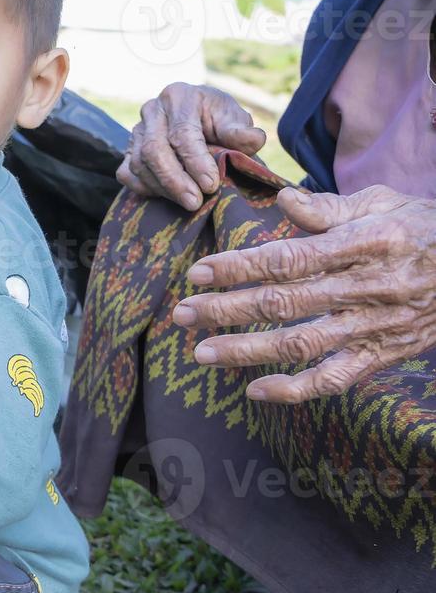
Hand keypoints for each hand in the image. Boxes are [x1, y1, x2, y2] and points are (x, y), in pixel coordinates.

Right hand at [118, 83, 267, 210]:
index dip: (196, 162)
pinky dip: (144, 188)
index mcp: (179, 96)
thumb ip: (241, 131)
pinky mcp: (127, 150)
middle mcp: (152, 110)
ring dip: (163, 188)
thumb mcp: (234, 119)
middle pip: (154, 149)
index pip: (182, 132)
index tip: (211, 185)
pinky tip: (167, 196)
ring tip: (188, 203)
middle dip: (174, 180)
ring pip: (139, 164)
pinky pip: (127, 173)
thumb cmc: (219, 121)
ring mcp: (136, 130)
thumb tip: (255, 140)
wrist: (199, 120)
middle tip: (195, 202)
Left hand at [172, 185, 435, 403]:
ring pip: (303, 344)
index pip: (290, 259)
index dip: (240, 268)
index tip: (199, 273)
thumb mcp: (384, 203)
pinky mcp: (385, 355)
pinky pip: (337, 379)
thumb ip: (329, 208)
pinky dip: (296, 390)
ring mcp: (376, 326)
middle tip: (182, 315)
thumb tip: (282, 201)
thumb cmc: (422, 228)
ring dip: (247, 351)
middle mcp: (369, 288)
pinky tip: (256, 391)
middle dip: (227, 310)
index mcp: (365, 244)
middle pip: (285, 303)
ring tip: (202, 353)